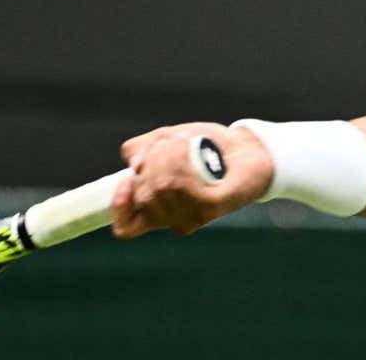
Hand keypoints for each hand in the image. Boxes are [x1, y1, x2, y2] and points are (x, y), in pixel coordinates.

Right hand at [110, 122, 273, 237]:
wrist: (247, 147)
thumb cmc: (206, 145)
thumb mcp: (167, 139)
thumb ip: (141, 148)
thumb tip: (133, 164)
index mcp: (155, 205)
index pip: (125, 225)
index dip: (119, 205)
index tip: (126, 181)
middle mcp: (171, 217)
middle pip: (143, 197)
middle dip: (151, 164)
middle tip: (169, 145)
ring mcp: (191, 216)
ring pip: (161, 189)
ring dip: (168, 157)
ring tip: (184, 144)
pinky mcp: (211, 209)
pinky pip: (183, 188)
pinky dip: (183, 163)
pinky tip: (191, 151)